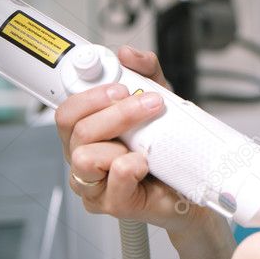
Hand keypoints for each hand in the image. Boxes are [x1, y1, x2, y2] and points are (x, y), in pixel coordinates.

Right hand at [54, 46, 208, 234]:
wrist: (193, 185)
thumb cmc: (168, 147)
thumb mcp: (161, 100)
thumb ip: (146, 73)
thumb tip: (129, 55)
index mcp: (86, 134)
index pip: (66, 111)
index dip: (84, 92)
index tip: (117, 83)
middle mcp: (83, 158)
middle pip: (75, 127)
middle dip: (115, 109)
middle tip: (148, 102)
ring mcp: (94, 184)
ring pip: (84, 155)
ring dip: (121, 135)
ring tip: (146, 138)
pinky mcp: (112, 203)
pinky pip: (114, 176)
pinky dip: (132, 164)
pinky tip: (146, 163)